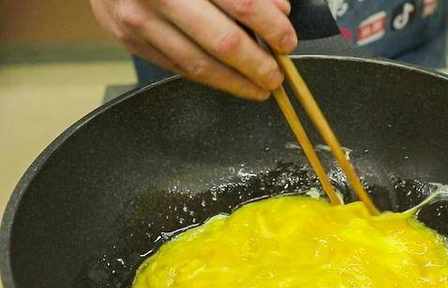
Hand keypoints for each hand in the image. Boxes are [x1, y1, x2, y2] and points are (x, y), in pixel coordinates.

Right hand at [90, 0, 297, 99]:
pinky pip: (178, 67)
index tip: (287, 42)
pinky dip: (208, 77)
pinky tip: (228, 80)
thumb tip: (279, 10)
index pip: (242, 4)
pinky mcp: (129, 40)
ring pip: (199, 64)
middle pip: (223, 43)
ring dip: (235, 82)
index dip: (271, 27)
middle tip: (276, 77)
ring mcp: (139, 19)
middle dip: (257, 66)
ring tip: (258, 88)